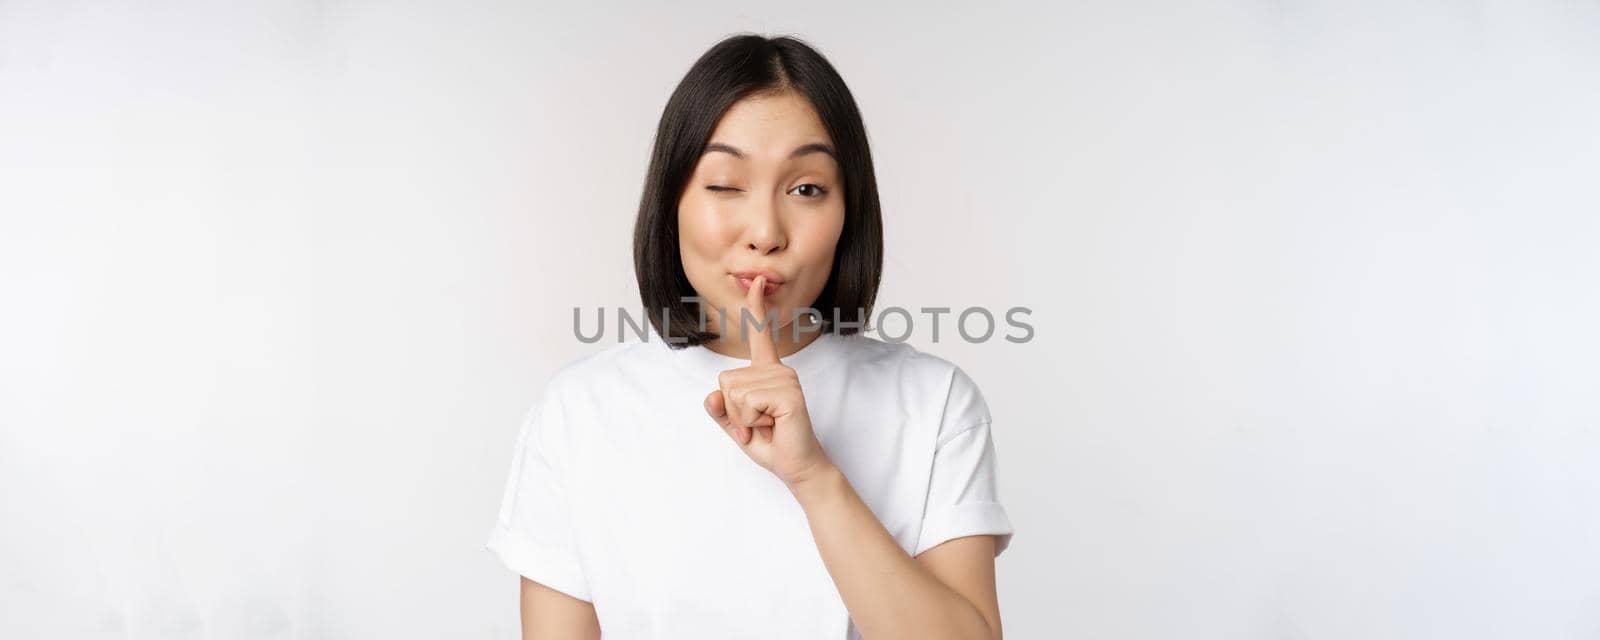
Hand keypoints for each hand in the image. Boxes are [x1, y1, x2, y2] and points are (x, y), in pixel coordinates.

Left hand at [703, 275, 835, 489]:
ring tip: (767, 425)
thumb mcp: (736, 426)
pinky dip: (752, 421)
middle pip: (726, 380)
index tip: (757, 282)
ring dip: (743, 418)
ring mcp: (786, 379)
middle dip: (734, 411)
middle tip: (759, 423)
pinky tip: (773, 425)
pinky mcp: (789, 393)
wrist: (798, 467)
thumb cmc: (770, 443)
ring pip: (735, 392)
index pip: (759, 336)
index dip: (756, 308)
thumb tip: (711, 396)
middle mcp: (779, 369)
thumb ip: (720, 411)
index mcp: (767, 371)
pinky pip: (748, 402)